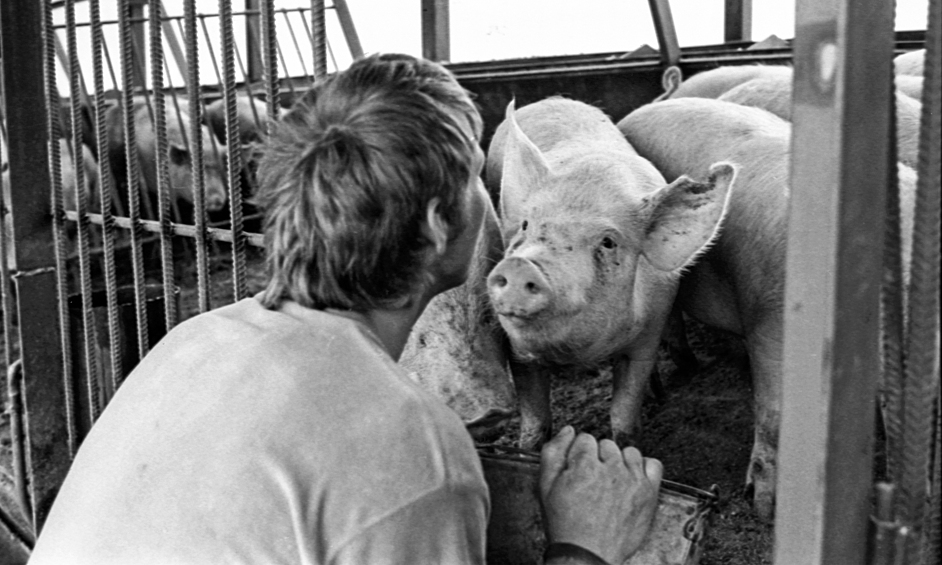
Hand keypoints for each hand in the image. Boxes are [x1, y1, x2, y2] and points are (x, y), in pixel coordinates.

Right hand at [539, 426, 662, 563]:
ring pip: (629, 452)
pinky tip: (631, 479)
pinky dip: (644, 468)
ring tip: (611, 480)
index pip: (585, 438)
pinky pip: (653, 465)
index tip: (578, 466)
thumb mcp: (546, 487)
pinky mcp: (648, 493)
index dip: (579, 453)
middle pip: (607, 444)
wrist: (587, 554)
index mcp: (584, 465)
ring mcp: (632, 480)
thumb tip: (567, 431)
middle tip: (592, 478)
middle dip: (598, 457)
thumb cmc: (566, 524)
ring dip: (620, 462)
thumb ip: (553, 453)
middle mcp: (611, 469)